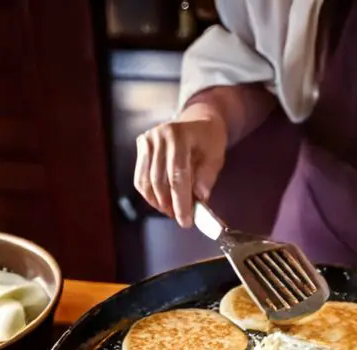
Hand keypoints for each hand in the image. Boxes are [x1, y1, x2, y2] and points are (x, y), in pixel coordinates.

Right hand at [133, 103, 227, 228]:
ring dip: (158, 202)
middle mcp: (160, 135)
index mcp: (180, 135)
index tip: (186, 221)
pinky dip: (149, 194)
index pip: (177, 175)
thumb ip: (207, 177)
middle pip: (159, 180)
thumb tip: (199, 198)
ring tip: (171, 211)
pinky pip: (140, 177)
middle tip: (180, 219)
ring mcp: (147, 139)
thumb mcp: (215, 157)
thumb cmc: (209, 141)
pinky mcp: (141, 145)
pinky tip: (161, 202)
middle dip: (169, 205)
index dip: (181, 201)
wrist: (197, 122)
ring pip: (146, 181)